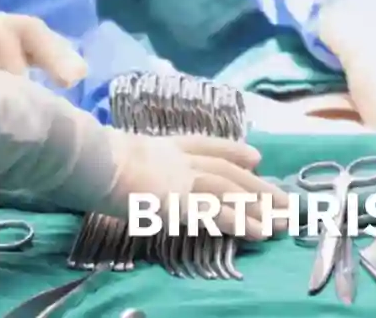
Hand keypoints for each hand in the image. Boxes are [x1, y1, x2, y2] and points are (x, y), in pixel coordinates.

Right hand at [106, 132, 290, 238]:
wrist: (91, 160)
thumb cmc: (95, 161)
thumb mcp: (120, 154)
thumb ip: (135, 161)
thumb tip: (135, 169)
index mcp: (164, 146)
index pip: (206, 145)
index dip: (233, 150)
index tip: (255, 156)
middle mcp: (178, 158)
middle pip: (226, 169)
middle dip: (257, 185)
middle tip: (284, 200)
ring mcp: (180, 178)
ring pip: (227, 190)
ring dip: (256, 205)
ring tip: (281, 221)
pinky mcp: (179, 200)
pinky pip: (215, 212)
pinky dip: (238, 220)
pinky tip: (257, 230)